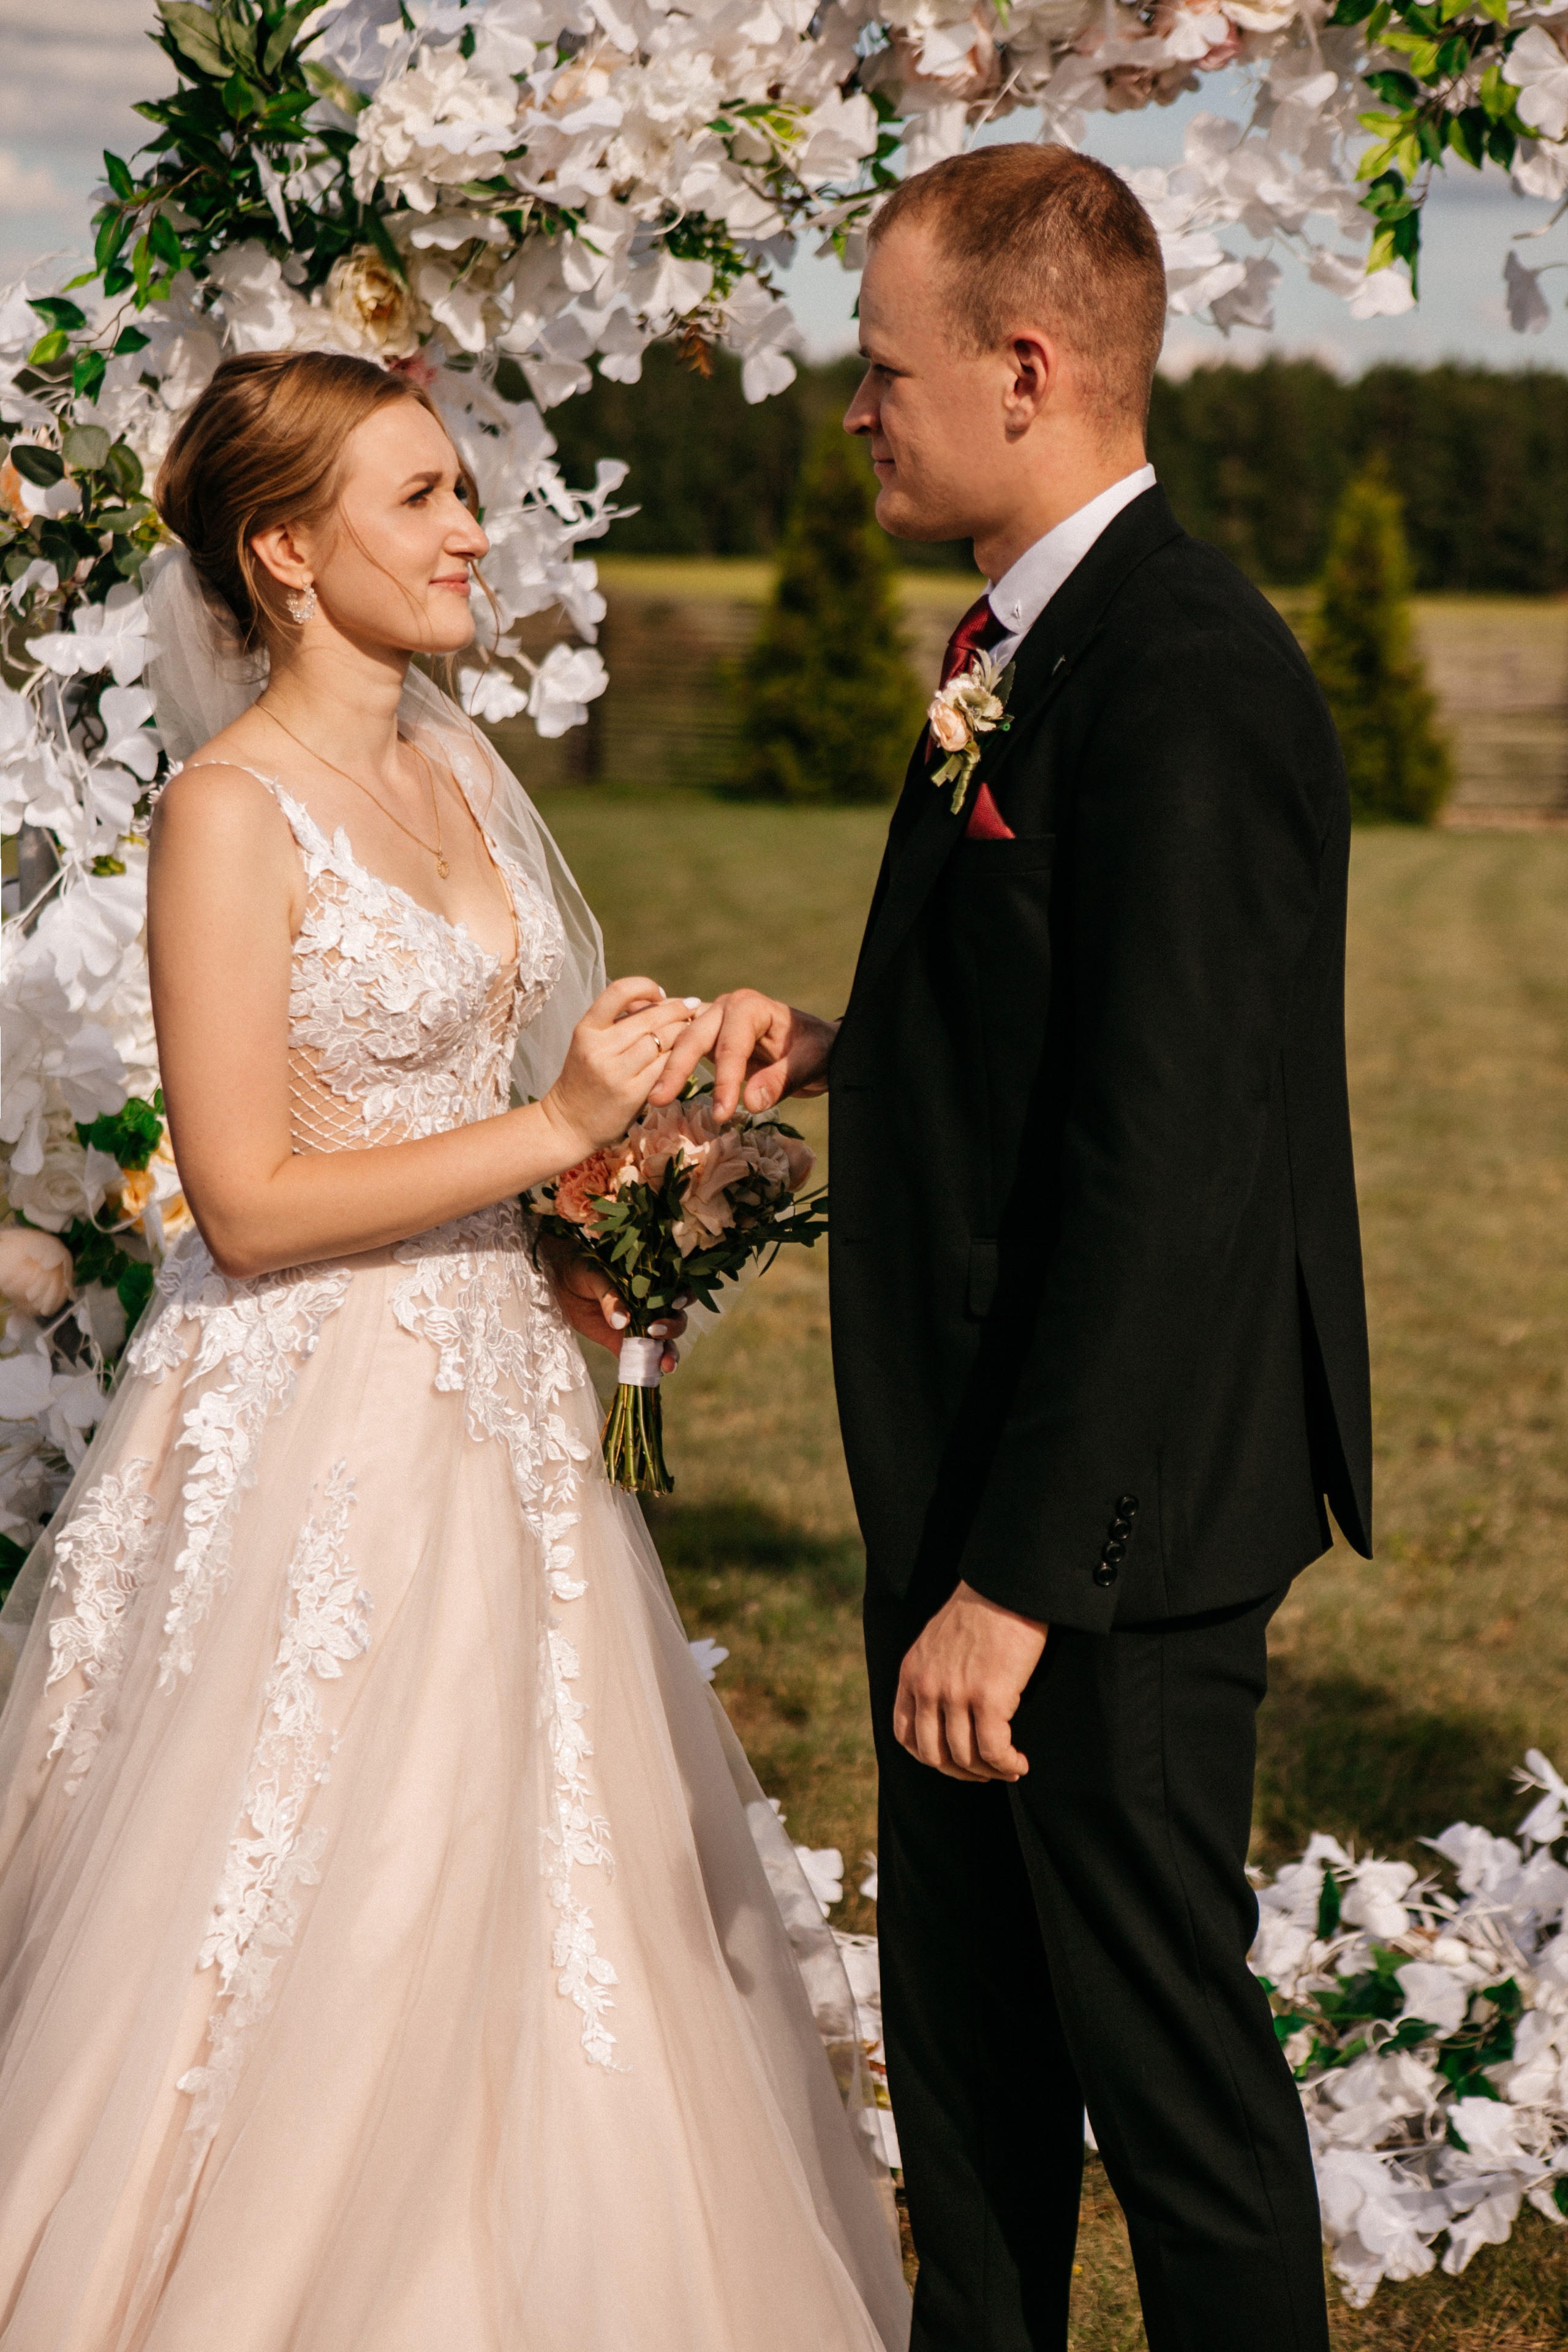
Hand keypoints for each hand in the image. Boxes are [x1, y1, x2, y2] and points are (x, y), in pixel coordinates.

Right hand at [539, 976, 695, 1164]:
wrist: (566, 1126)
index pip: (620, 991)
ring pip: (664, 1040)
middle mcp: (598, 1047)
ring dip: (684, 1032)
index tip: (660, 995)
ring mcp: (615, 1071)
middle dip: (677, 1009)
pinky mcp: (632, 1093)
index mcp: (586, 1029)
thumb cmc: (583, 1082)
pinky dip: (680, 1058)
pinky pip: (666, 1067)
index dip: (646, 986)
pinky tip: (685, 1057)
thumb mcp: (589, 1045)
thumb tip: (655, 1000)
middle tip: (692, 1007)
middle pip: (651, 1016)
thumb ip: (615, 1024)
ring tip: (693, 1030)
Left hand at [540, 1235, 687, 1372]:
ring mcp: (636, 1326)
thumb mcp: (594, 1276)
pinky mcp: (618, 1342)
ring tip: (666, 1366)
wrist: (556, 1281)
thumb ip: (610, 1295)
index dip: (686, 1297)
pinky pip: (637, 1359)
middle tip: (656, 1332)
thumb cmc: (580, 1267)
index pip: (679, 1289)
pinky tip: (648, 1377)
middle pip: (676, 1319)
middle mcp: (650, 1306)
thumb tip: (622, 1320)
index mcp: (651, 1283)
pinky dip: (643, 1369)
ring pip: (663, 1343)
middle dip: (674, 1328)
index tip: (676, 1303)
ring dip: (668, 1354)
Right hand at [649, 988, 838, 1119]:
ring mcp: (712, 1021)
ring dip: (665, 1070)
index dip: (726, 1079)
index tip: (722, 1114)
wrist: (816, 1044)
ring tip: (651, 1100)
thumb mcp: (809, 1064)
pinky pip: (681, 1049)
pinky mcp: (706, 1038)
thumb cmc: (817, 1049)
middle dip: (676, 1069)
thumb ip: (781, 1080)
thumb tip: (751, 1102)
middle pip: (694, 1037)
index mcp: (751, 1006)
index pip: (732, 1044)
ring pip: (681, 1042)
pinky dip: (664, 1064)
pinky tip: (646, 1081)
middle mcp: (725, 1008)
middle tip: (659, 1101)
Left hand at [893, 1581, 1048, 1782]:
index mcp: (911, 1673)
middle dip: (961, 1771)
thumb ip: (932, 1674)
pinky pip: (993, 1750)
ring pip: (965, 1757)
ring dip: (989, 1771)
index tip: (954, 1760)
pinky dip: (1007, 1763)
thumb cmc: (982, 1610)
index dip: (930, 1756)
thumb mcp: (937, 1642)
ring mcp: (955, 1694)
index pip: (905, 1734)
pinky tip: (1019, 1762)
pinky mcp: (988, 1698)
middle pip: (933, 1754)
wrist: (1007, 1587)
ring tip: (1009, 1766)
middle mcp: (927, 1687)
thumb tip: (945, 1711)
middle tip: (985, 1770)